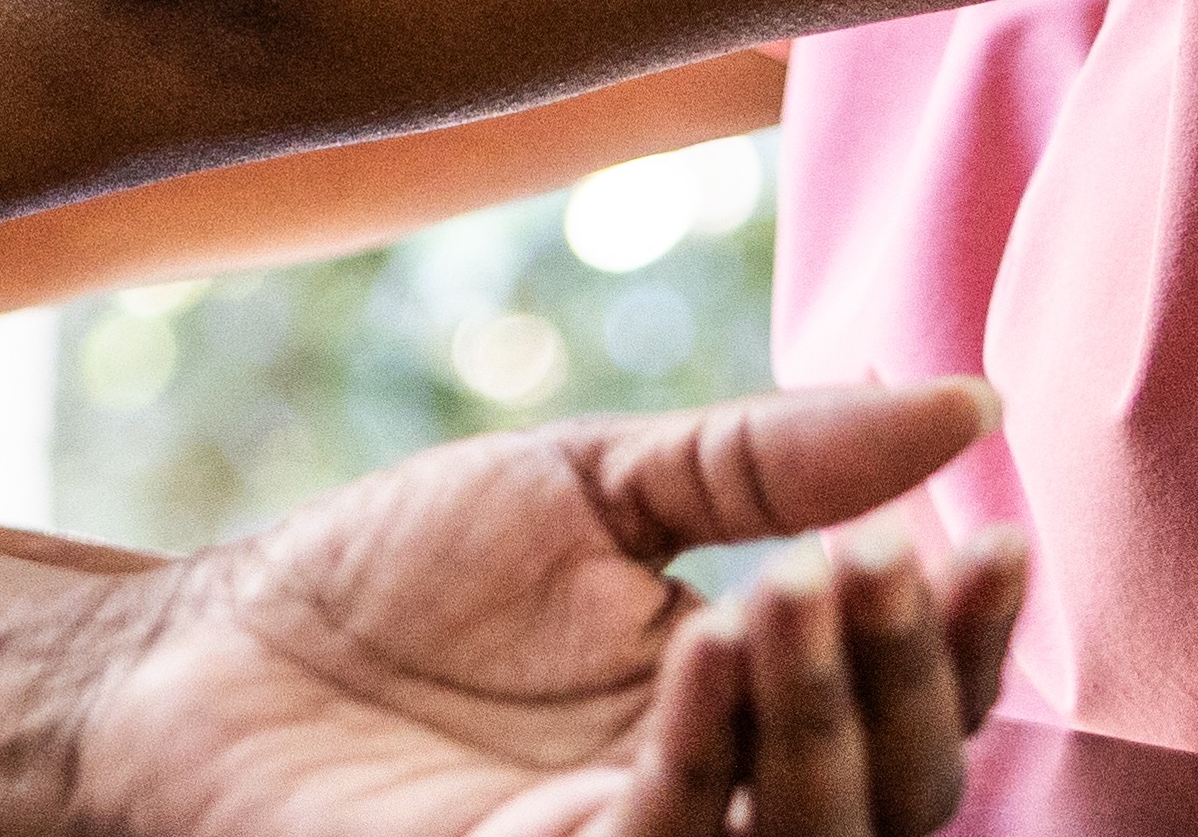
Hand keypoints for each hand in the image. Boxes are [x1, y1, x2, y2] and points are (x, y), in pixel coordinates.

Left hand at [44, 383, 1022, 836]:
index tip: (995, 537)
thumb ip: (772, 457)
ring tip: (808, 579)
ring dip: (824, 716)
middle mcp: (708, 808)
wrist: (202, 649)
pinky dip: (703, 749)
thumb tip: (967, 401)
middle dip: (908, 684)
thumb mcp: (598, 483)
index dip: (966, 642)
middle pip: (893, 799)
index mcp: (741, 719)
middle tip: (880, 560)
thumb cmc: (386, 575)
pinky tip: (706, 638)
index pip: (911, 711)